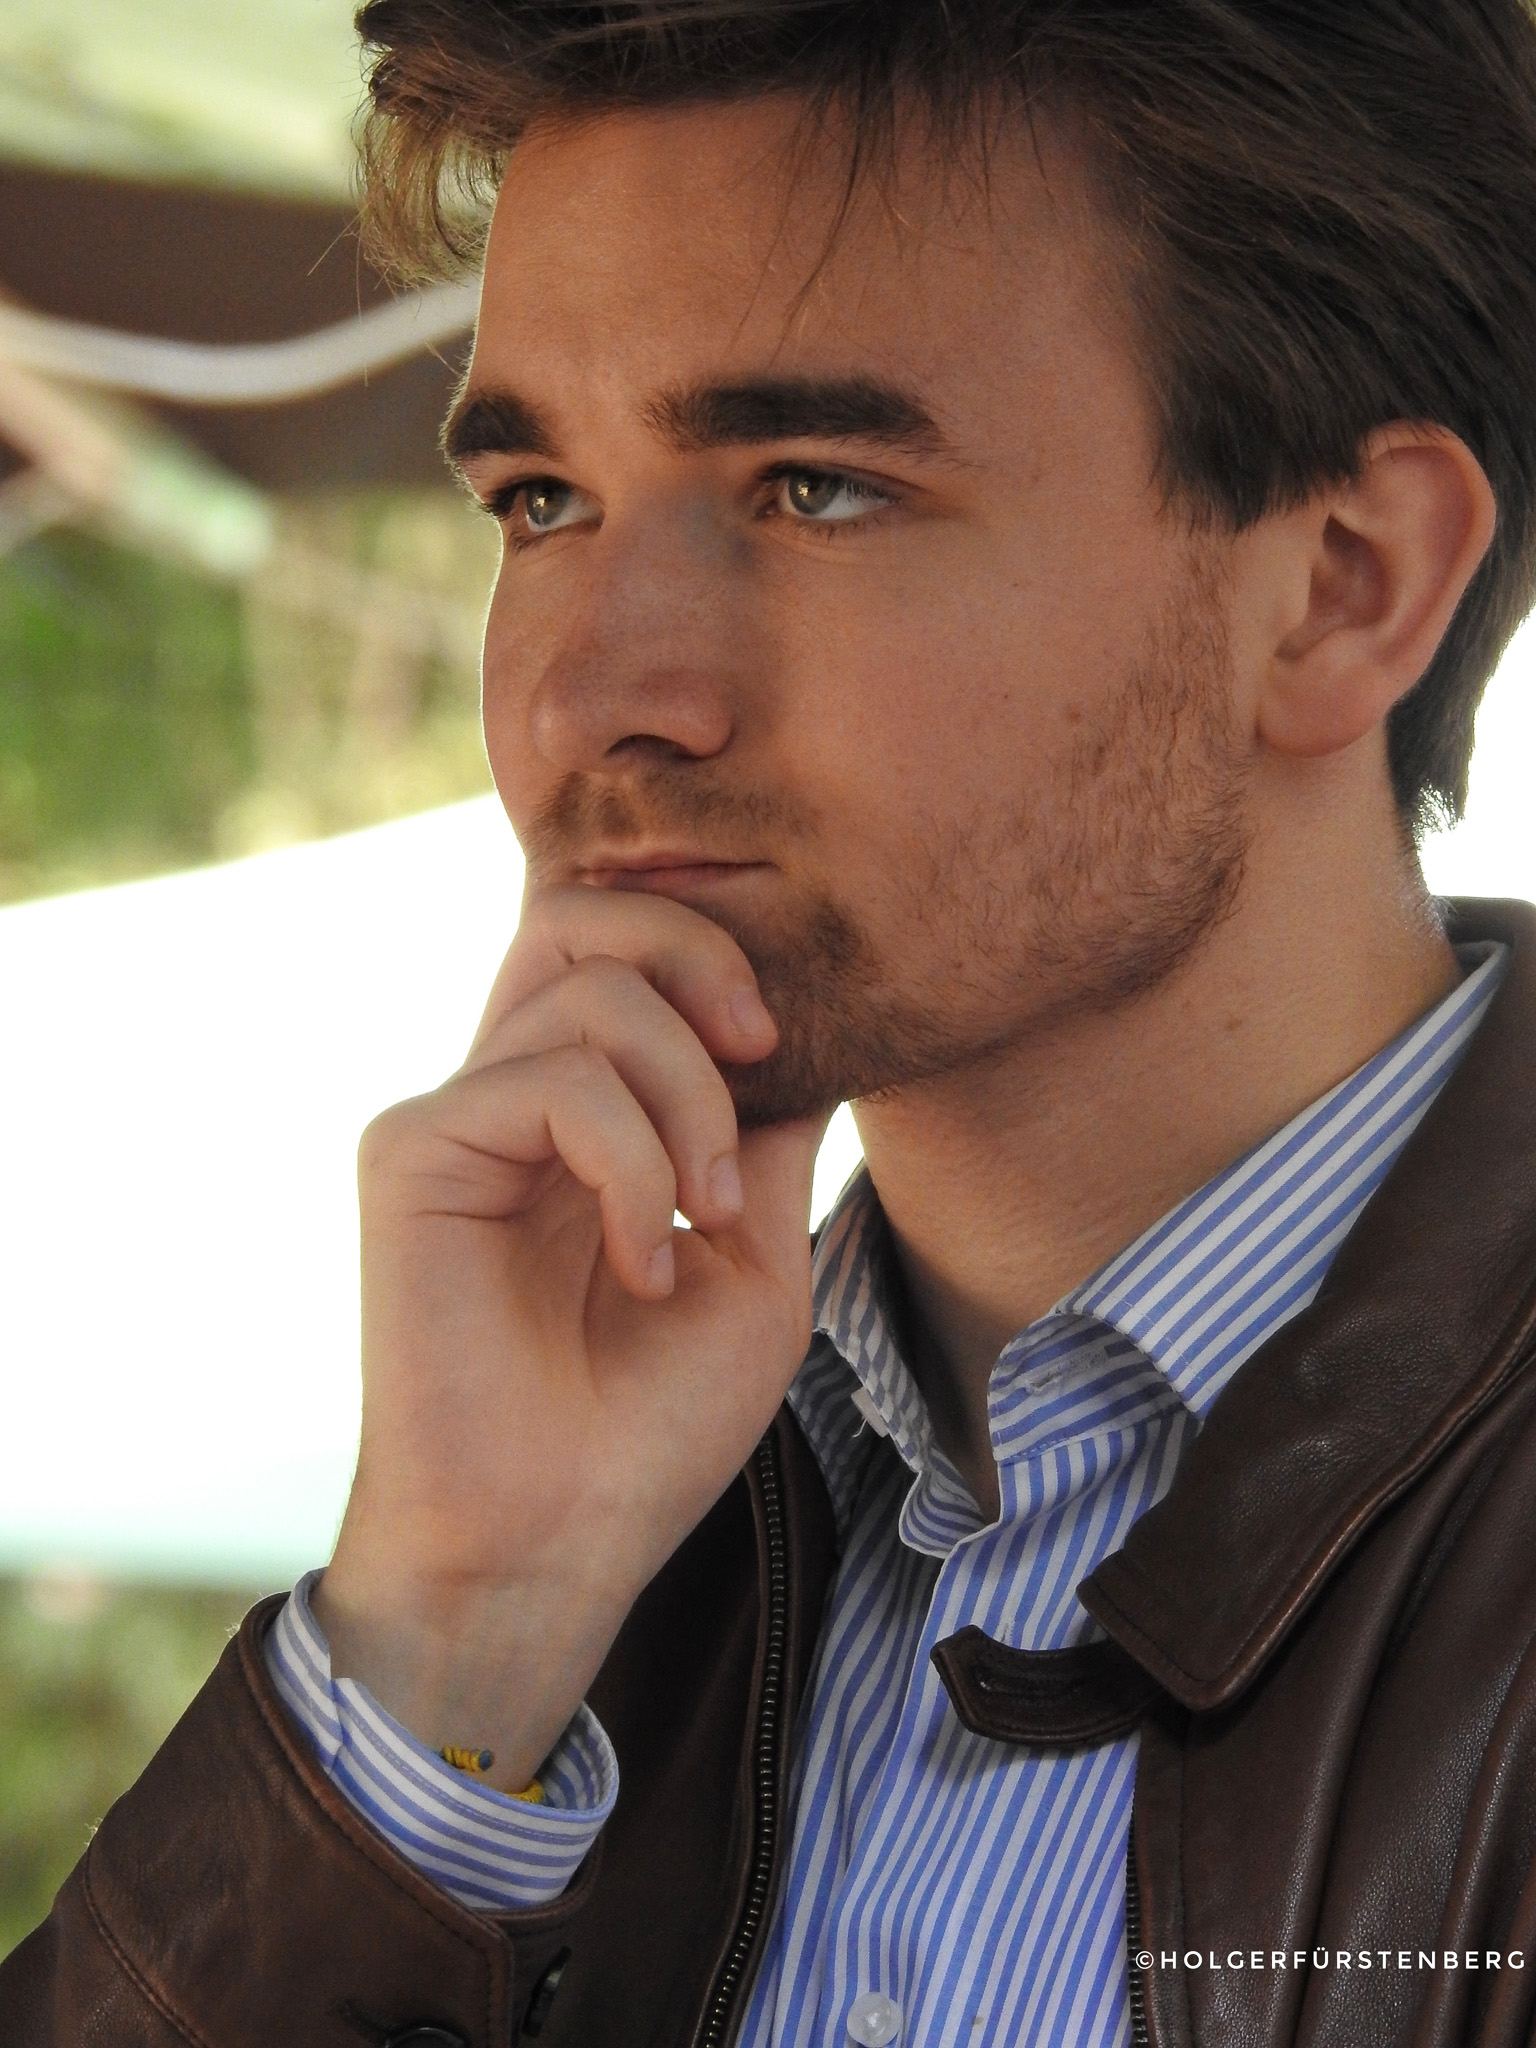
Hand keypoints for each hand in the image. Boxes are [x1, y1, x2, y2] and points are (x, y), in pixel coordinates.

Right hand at [314, 885, 826, 1792]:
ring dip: (688, 1094)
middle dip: (697, 951)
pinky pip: (551, 1083)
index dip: (712, 949)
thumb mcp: (756, 1258)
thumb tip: (812, 1023)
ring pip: (586, 988)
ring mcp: (458, 1118)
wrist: (558, 1543)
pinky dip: (632, 1164)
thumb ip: (763, 1133)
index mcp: (585, 1113)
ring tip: (704, 1218)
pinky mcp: (413, 1152)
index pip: (624, 950)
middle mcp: (512, 1096)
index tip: (791, 1042)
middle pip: (583, 915)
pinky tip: (643, 1265)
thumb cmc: (651, 1424)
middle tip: (761, 1048)